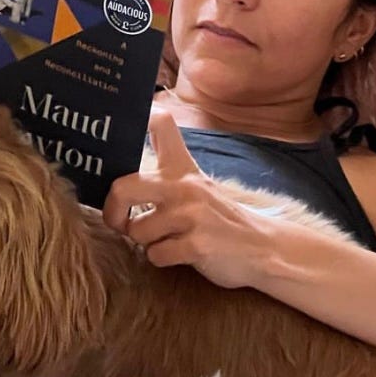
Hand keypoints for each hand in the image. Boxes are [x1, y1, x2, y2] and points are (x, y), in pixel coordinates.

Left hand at [102, 106, 273, 288]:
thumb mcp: (196, 185)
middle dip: (113, 211)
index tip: (121, 127)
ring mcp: (191, 214)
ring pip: (137, 230)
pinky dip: (162, 259)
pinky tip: (181, 253)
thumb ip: (164, 177)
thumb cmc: (218, 218)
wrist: (262, 247)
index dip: (139, 117)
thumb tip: (117, 182)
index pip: (162, 124)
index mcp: (182, 166)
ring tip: (168, 238)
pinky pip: (156, 255)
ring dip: (146, 242)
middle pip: (123, 187)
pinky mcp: (197, 244)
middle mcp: (184, 185)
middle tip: (120, 222)